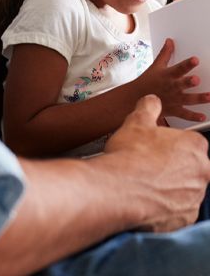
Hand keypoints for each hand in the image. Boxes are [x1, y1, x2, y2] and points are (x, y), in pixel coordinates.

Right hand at [104, 94, 209, 231]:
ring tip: (145, 182)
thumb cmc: (129, 155)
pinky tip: (147, 198)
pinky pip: (177, 210)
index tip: (159, 147)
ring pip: (184, 189)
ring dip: (169, 186)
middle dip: (172, 166)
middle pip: (190, 166)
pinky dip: (165, 206)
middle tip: (149, 165)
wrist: (117, 189)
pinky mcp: (185, 217)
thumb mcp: (137, 120)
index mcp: (195, 146)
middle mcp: (202, 172)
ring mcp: (194, 197)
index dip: (172, 144)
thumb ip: (149, 107)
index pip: (192, 142)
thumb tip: (152, 100)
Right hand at [137, 38, 209, 122]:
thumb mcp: (156, 66)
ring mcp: (173, 99)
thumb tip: (170, 41)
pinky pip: (184, 114)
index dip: (187, 64)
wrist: (136, 98)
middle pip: (182, 84)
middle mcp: (171, 87)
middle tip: (197, 79)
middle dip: (189, 82)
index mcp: (167, 75)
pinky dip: (193, 116)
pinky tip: (203, 116)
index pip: (178, 68)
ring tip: (209, 97)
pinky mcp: (173, 110)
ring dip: (198, 98)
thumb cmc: (147, 82)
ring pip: (187, 99)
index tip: (195, 60)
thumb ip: (165, 53)